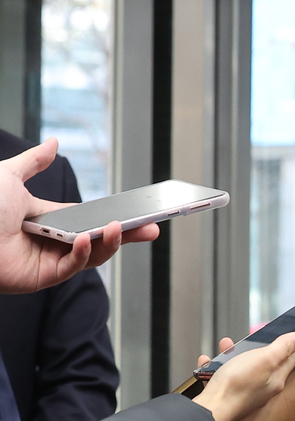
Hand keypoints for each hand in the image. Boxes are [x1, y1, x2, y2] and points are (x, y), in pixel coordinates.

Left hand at [0, 139, 158, 293]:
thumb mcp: (9, 175)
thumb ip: (33, 162)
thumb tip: (52, 143)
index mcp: (48, 219)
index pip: (90, 220)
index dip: (115, 217)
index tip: (139, 212)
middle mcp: (51, 242)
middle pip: (98, 240)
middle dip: (127, 236)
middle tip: (153, 229)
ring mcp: (47, 261)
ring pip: (90, 256)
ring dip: (110, 243)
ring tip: (123, 227)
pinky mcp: (40, 277)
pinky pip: (70, 268)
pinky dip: (83, 254)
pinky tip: (86, 239)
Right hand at [193, 332, 294, 420]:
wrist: (210, 411)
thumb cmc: (236, 386)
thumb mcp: (264, 360)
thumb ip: (282, 348)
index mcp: (276, 379)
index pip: (291, 357)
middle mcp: (263, 388)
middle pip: (266, 361)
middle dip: (259, 346)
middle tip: (257, 336)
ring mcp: (245, 393)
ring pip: (242, 367)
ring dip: (234, 354)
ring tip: (226, 345)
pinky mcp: (227, 396)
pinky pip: (223, 377)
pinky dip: (217, 367)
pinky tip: (209, 362)